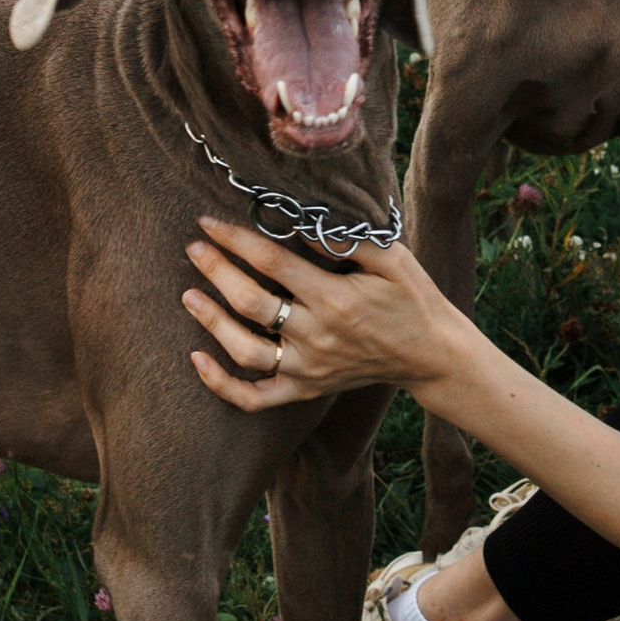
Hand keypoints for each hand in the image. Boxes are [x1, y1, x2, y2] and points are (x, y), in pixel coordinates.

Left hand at [181, 220, 465, 411]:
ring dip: (211, 322)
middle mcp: (317, 336)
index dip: (236, 240)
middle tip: (193, 249)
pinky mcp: (305, 389)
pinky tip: (197, 359)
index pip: (273, 262)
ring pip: (245, 351)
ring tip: (188, 294)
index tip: (209, 223)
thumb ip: (347, 240)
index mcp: (336, 298)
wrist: (431, 354)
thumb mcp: (392, 258)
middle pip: (251, 303)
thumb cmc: (411, 297)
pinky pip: (254, 397)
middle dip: (216, 271)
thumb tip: (299, 223)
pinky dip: (221, 384)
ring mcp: (308, 368)